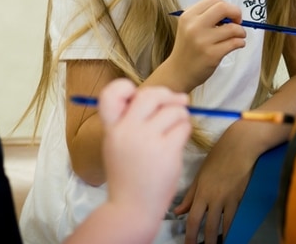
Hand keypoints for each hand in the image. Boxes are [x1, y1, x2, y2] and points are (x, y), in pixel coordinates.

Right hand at [99, 79, 191, 222]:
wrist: (132, 209)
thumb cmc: (128, 175)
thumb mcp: (118, 144)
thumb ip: (133, 120)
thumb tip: (170, 95)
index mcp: (111, 128)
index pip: (110, 93)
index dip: (124, 87)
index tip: (137, 95)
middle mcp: (127, 130)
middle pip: (150, 94)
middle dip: (167, 96)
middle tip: (175, 103)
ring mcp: (148, 140)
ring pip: (174, 110)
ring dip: (181, 115)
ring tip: (176, 128)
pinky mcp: (167, 151)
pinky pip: (184, 126)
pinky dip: (185, 130)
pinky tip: (178, 142)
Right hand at [166, 0, 246, 91]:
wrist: (178, 72)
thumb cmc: (188, 48)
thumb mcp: (189, 27)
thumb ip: (206, 16)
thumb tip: (231, 12)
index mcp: (188, 16)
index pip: (214, 0)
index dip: (226, 6)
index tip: (229, 16)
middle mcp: (194, 26)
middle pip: (223, 8)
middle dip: (236, 13)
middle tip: (238, 22)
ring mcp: (203, 41)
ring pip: (233, 28)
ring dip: (241, 32)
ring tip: (239, 36)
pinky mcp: (212, 54)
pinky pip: (235, 43)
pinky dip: (240, 42)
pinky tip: (237, 44)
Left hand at [173, 131, 257, 243]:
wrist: (240, 145)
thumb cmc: (219, 156)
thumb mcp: (200, 174)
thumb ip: (190, 195)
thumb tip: (177, 212)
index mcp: (201, 191)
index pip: (193, 219)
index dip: (190, 236)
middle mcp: (214, 197)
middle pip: (208, 227)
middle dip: (205, 242)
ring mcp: (228, 198)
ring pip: (223, 226)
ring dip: (219, 239)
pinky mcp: (241, 197)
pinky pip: (235, 219)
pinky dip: (232, 229)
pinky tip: (229, 235)